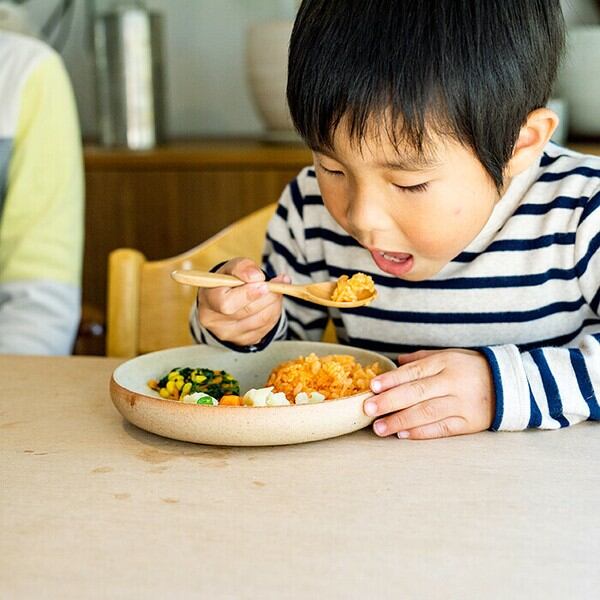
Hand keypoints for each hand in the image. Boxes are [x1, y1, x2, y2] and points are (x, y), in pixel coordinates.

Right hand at [196, 257, 287, 345]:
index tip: (264, 284)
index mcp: (208, 300)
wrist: (226, 299)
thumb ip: (242, 267)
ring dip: (274, 303)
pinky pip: (266, 327)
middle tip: (277, 284)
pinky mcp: (243, 340)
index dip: (248, 294)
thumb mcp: (232, 267)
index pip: (226, 303)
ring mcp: (229, 334)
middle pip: (247, 311)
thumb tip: (256, 276)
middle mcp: (214, 321)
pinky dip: (274, 312)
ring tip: (275, 291)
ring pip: (260, 320)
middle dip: (267, 296)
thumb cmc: (228, 281)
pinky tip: (271, 303)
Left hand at [364, 349, 494, 439]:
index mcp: (446, 363)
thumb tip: (395, 361)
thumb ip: (422, 359)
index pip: (414, 371)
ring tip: (379, 428)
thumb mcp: (449, 355)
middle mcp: (453, 382)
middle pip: (417, 393)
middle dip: (389, 402)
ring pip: (426, 413)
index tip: (373, 387)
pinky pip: (442, 429)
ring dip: (400, 421)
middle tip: (368, 410)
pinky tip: (402, 434)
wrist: (511, 385)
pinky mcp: (470, 423)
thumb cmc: (472, 368)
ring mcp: (462, 404)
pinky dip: (421, 432)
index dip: (392, 380)